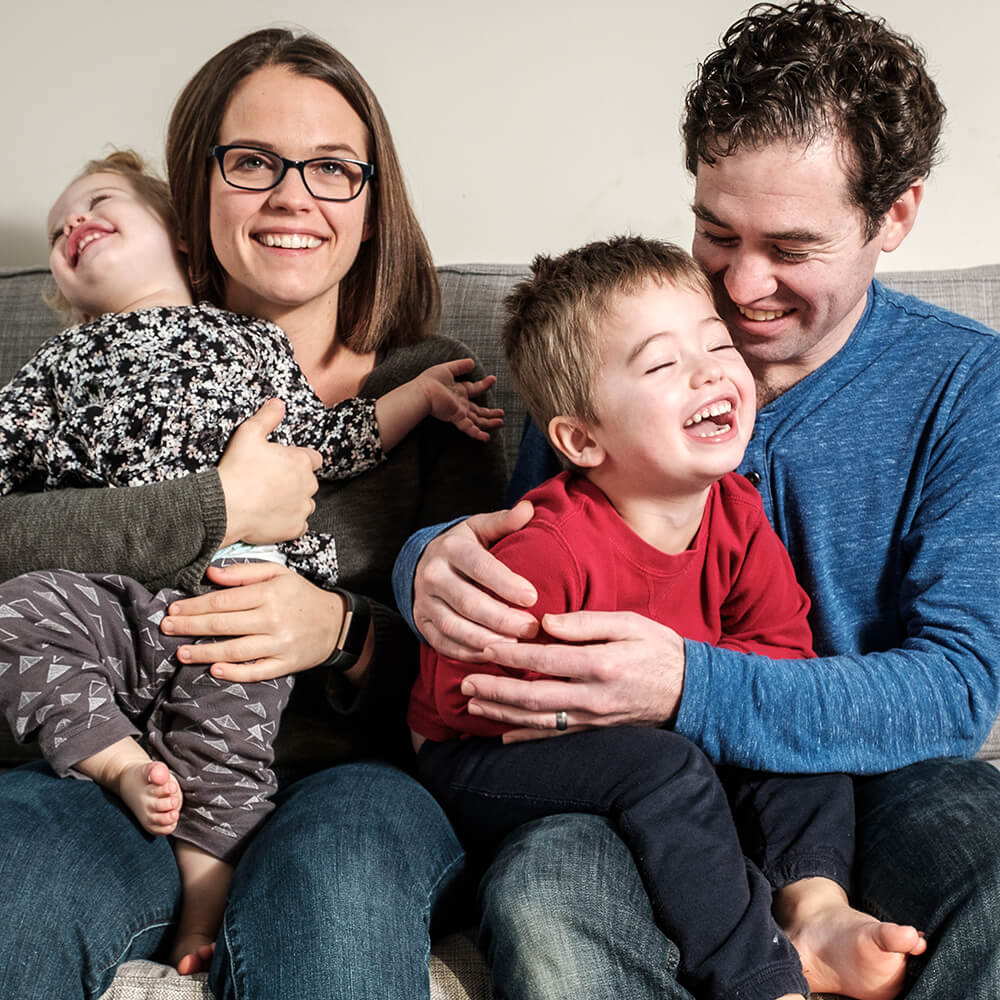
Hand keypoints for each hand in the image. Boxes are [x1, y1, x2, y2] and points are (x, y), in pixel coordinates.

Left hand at [160, 562, 342, 680]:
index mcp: (270, 593)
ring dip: (204, 653)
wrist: (336, 624)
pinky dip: (234, 672)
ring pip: (235, 650)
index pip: (224, 601)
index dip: (195, 606)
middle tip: (166, 628)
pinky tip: (214, 670)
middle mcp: (273, 619)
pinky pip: (256, 671)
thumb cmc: (301, 596)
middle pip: (224, 624)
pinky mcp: (285, 664)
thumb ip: (245, 571)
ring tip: (181, 653)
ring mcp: (279, 644)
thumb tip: (212, 573)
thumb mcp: (279, 574)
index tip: (174, 609)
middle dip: (191, 627)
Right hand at [217, 398, 321, 546]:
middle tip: (270, 482)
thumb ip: (267, 417)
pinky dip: (288, 521)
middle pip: (308, 481)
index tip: (284, 464)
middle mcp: (308, 484)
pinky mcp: (295, 528)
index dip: (299, 460)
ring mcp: (302, 508)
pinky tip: (271, 516)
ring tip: (268, 500)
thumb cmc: (238, 469)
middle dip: (294, 481)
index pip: (313, 459)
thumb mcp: (249, 433)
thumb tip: (279, 404)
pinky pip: (298, 524)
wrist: (227, 505)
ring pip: (304, 503)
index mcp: (301, 461)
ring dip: (293, 501)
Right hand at [414, 501, 540, 660]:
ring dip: (485, 639)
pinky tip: (492, 656)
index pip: (479, 567)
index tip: (532, 597)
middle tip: (531, 628)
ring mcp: (424, 600)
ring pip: (454, 626)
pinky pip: (442, 643)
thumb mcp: (480, 528)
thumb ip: (504, 521)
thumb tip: (528, 509)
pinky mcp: (421, 621)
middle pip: (468, 602)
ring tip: (515, 646)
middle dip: (501, 618)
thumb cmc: (465, 546)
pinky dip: (467, 653)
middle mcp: (432, 574)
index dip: (505, 583)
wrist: (425, 562)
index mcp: (451, 548)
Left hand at [420, 358, 503, 441]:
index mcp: (458, 391)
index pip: (474, 389)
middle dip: (490, 412)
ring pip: (477, 420)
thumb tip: (472, 362)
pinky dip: (478, 433)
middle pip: (478, 410)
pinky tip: (486, 437)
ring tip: (500, 423)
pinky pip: (469, 427)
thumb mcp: (448, 369)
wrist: (422, 391)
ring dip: (489, 422)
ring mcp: (459, 412)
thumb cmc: (430, 380)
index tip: (493, 379)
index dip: (484, 385)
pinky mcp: (456, 417)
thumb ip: (460, 366)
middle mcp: (460, 403)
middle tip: (502, 413)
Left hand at [460, 610, 685, 742]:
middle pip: (534, 697)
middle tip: (466, 684)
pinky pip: (557, 737)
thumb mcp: (630, 623)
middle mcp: (594, 697)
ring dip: (504, 714)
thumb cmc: (660, 649)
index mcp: (601, 665)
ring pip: (539, 721)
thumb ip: (587, 623)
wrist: (693, 691)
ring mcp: (595, 719)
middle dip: (496, 691)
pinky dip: (527, 736)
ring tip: (475, 704)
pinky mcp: (598, 731)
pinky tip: (504, 734)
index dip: (511, 654)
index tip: (485, 647)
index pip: (545, 659)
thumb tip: (547, 624)